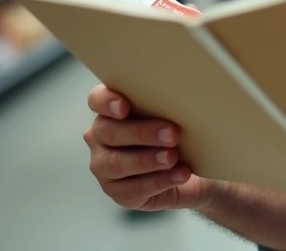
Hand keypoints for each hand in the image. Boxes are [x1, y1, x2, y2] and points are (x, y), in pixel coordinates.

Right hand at [83, 85, 212, 211]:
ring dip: (147, 160)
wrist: (189, 167)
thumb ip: (167, 103)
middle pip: (109, 132)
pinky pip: (133, 188)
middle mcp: (100, 137)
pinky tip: (179, 174)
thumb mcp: (173, 114)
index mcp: (111, 110)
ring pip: (116, 163)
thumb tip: (187, 94)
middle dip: (141, 133)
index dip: (107, 102)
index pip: (97, 100)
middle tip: (172, 134)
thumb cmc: (176, 132)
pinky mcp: (117, 192)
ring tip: (173, 157)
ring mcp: (104, 166)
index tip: (125, 107)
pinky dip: (159, 181)